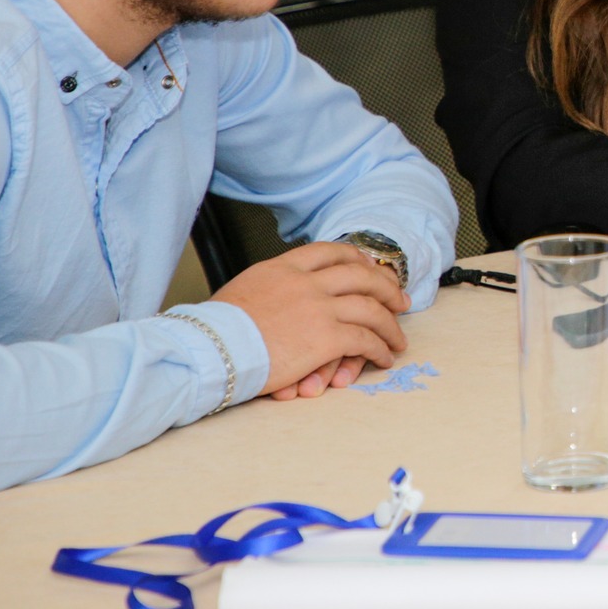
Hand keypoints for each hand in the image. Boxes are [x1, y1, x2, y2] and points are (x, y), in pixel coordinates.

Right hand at [211, 241, 408, 397]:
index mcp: (283, 267)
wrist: (207, 350)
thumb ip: (270, 288)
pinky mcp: (325, 337)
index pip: (330, 252)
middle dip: (386, 287)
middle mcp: (305, 281)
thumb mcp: (243, 291)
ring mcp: (318, 307)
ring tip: (398, 339)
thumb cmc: (213, 331)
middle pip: (361, 275)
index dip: (357, 259)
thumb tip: (277, 298)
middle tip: (399, 300)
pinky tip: (384, 357)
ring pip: (371, 308)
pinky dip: (380, 348)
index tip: (370, 268)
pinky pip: (365, 339)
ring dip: (390, 324)